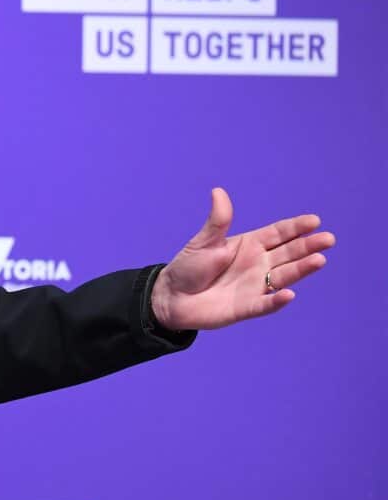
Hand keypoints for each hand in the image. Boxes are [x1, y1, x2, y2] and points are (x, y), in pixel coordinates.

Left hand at [150, 187, 334, 331]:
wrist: (171, 296)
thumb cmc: (188, 266)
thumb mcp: (204, 241)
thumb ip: (218, 221)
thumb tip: (218, 191)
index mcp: (250, 245)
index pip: (279, 234)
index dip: (296, 228)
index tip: (314, 221)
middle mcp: (258, 264)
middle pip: (288, 253)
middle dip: (308, 246)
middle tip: (328, 239)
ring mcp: (255, 286)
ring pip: (283, 276)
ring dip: (301, 269)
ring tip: (319, 260)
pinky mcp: (246, 307)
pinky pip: (264, 304)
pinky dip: (276, 301)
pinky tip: (289, 294)